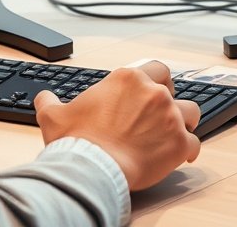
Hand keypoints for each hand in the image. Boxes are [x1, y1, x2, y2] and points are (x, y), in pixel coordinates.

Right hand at [34, 61, 199, 190]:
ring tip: (174, 133)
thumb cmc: (76, 141)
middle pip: (174, 88)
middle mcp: (153, 93)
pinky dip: (187, 150)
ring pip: (191, 112)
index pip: (155, 68)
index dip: (155, 80)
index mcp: (128, 79)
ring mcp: (169, 117)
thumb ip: (48, 102)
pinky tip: (180, 156)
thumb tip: (43, 98)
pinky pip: (194, 144)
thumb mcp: (53, 115)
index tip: (149, 93)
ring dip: (184, 122)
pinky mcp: (179, 143)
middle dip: (170, 99)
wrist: (92, 168)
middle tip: (159, 114)